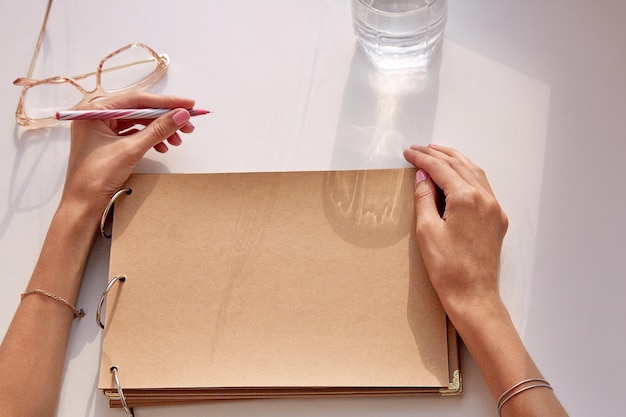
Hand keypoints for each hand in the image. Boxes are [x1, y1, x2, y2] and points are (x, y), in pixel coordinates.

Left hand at [61, 91, 195, 221]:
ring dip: (160, 129)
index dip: (165, 102)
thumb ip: (158, 129)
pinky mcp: (108, 143)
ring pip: (138, 122)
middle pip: (138, 110)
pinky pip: (134, 134)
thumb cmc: (96, 177)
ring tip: (177, 139)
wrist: (82, 206)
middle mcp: (97, 116)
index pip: (136, 99)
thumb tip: (181, 115)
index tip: (188, 104)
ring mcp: (102, 130)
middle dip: (164, 117)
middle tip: (188, 123)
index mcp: (94, 111)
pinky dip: (151, 139)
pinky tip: (163, 147)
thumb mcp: (130, 150)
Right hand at [403, 144, 508, 318]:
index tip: (408, 153)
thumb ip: (424, 198)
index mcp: (466, 198)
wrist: (473, 295)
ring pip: (474, 173)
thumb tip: (422, 177)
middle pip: (460, 165)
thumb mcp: (426, 230)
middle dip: (438, 154)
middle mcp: (485, 198)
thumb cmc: (447, 268)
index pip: (441, 168)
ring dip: (455, 160)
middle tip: (419, 149)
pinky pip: (483, 187)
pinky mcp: (497, 220)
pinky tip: (458, 175)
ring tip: (438, 153)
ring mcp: (494, 208)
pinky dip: (468, 175)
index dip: (423, 158)